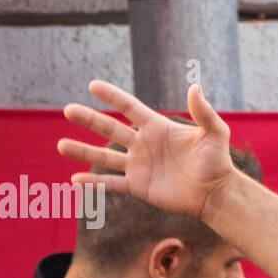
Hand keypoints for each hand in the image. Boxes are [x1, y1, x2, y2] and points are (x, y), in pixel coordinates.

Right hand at [58, 81, 235, 218]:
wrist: (215, 192)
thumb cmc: (217, 161)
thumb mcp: (214, 133)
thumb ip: (204, 112)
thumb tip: (195, 87)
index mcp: (157, 127)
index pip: (129, 108)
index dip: (112, 97)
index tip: (93, 85)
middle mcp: (143, 144)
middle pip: (110, 129)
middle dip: (89, 120)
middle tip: (68, 110)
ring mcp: (139, 166)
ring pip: (105, 157)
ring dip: (82, 151)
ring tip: (61, 146)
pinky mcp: (139, 186)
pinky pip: (112, 184)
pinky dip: (94, 184)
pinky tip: (75, 180)